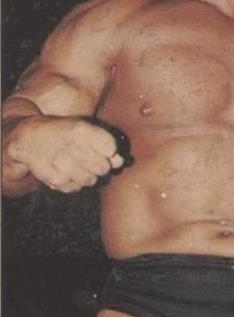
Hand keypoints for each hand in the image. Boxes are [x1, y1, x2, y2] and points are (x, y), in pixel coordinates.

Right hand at [6, 116, 124, 192]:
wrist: (30, 138)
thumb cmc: (64, 133)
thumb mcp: (84, 128)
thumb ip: (105, 143)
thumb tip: (120, 162)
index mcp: (82, 131)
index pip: (111, 148)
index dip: (109, 151)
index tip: (101, 149)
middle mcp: (72, 148)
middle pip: (104, 168)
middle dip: (100, 165)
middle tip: (88, 159)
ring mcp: (63, 165)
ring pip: (92, 180)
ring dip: (88, 175)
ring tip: (75, 164)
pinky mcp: (56, 180)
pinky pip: (77, 188)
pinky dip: (74, 182)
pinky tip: (65, 171)